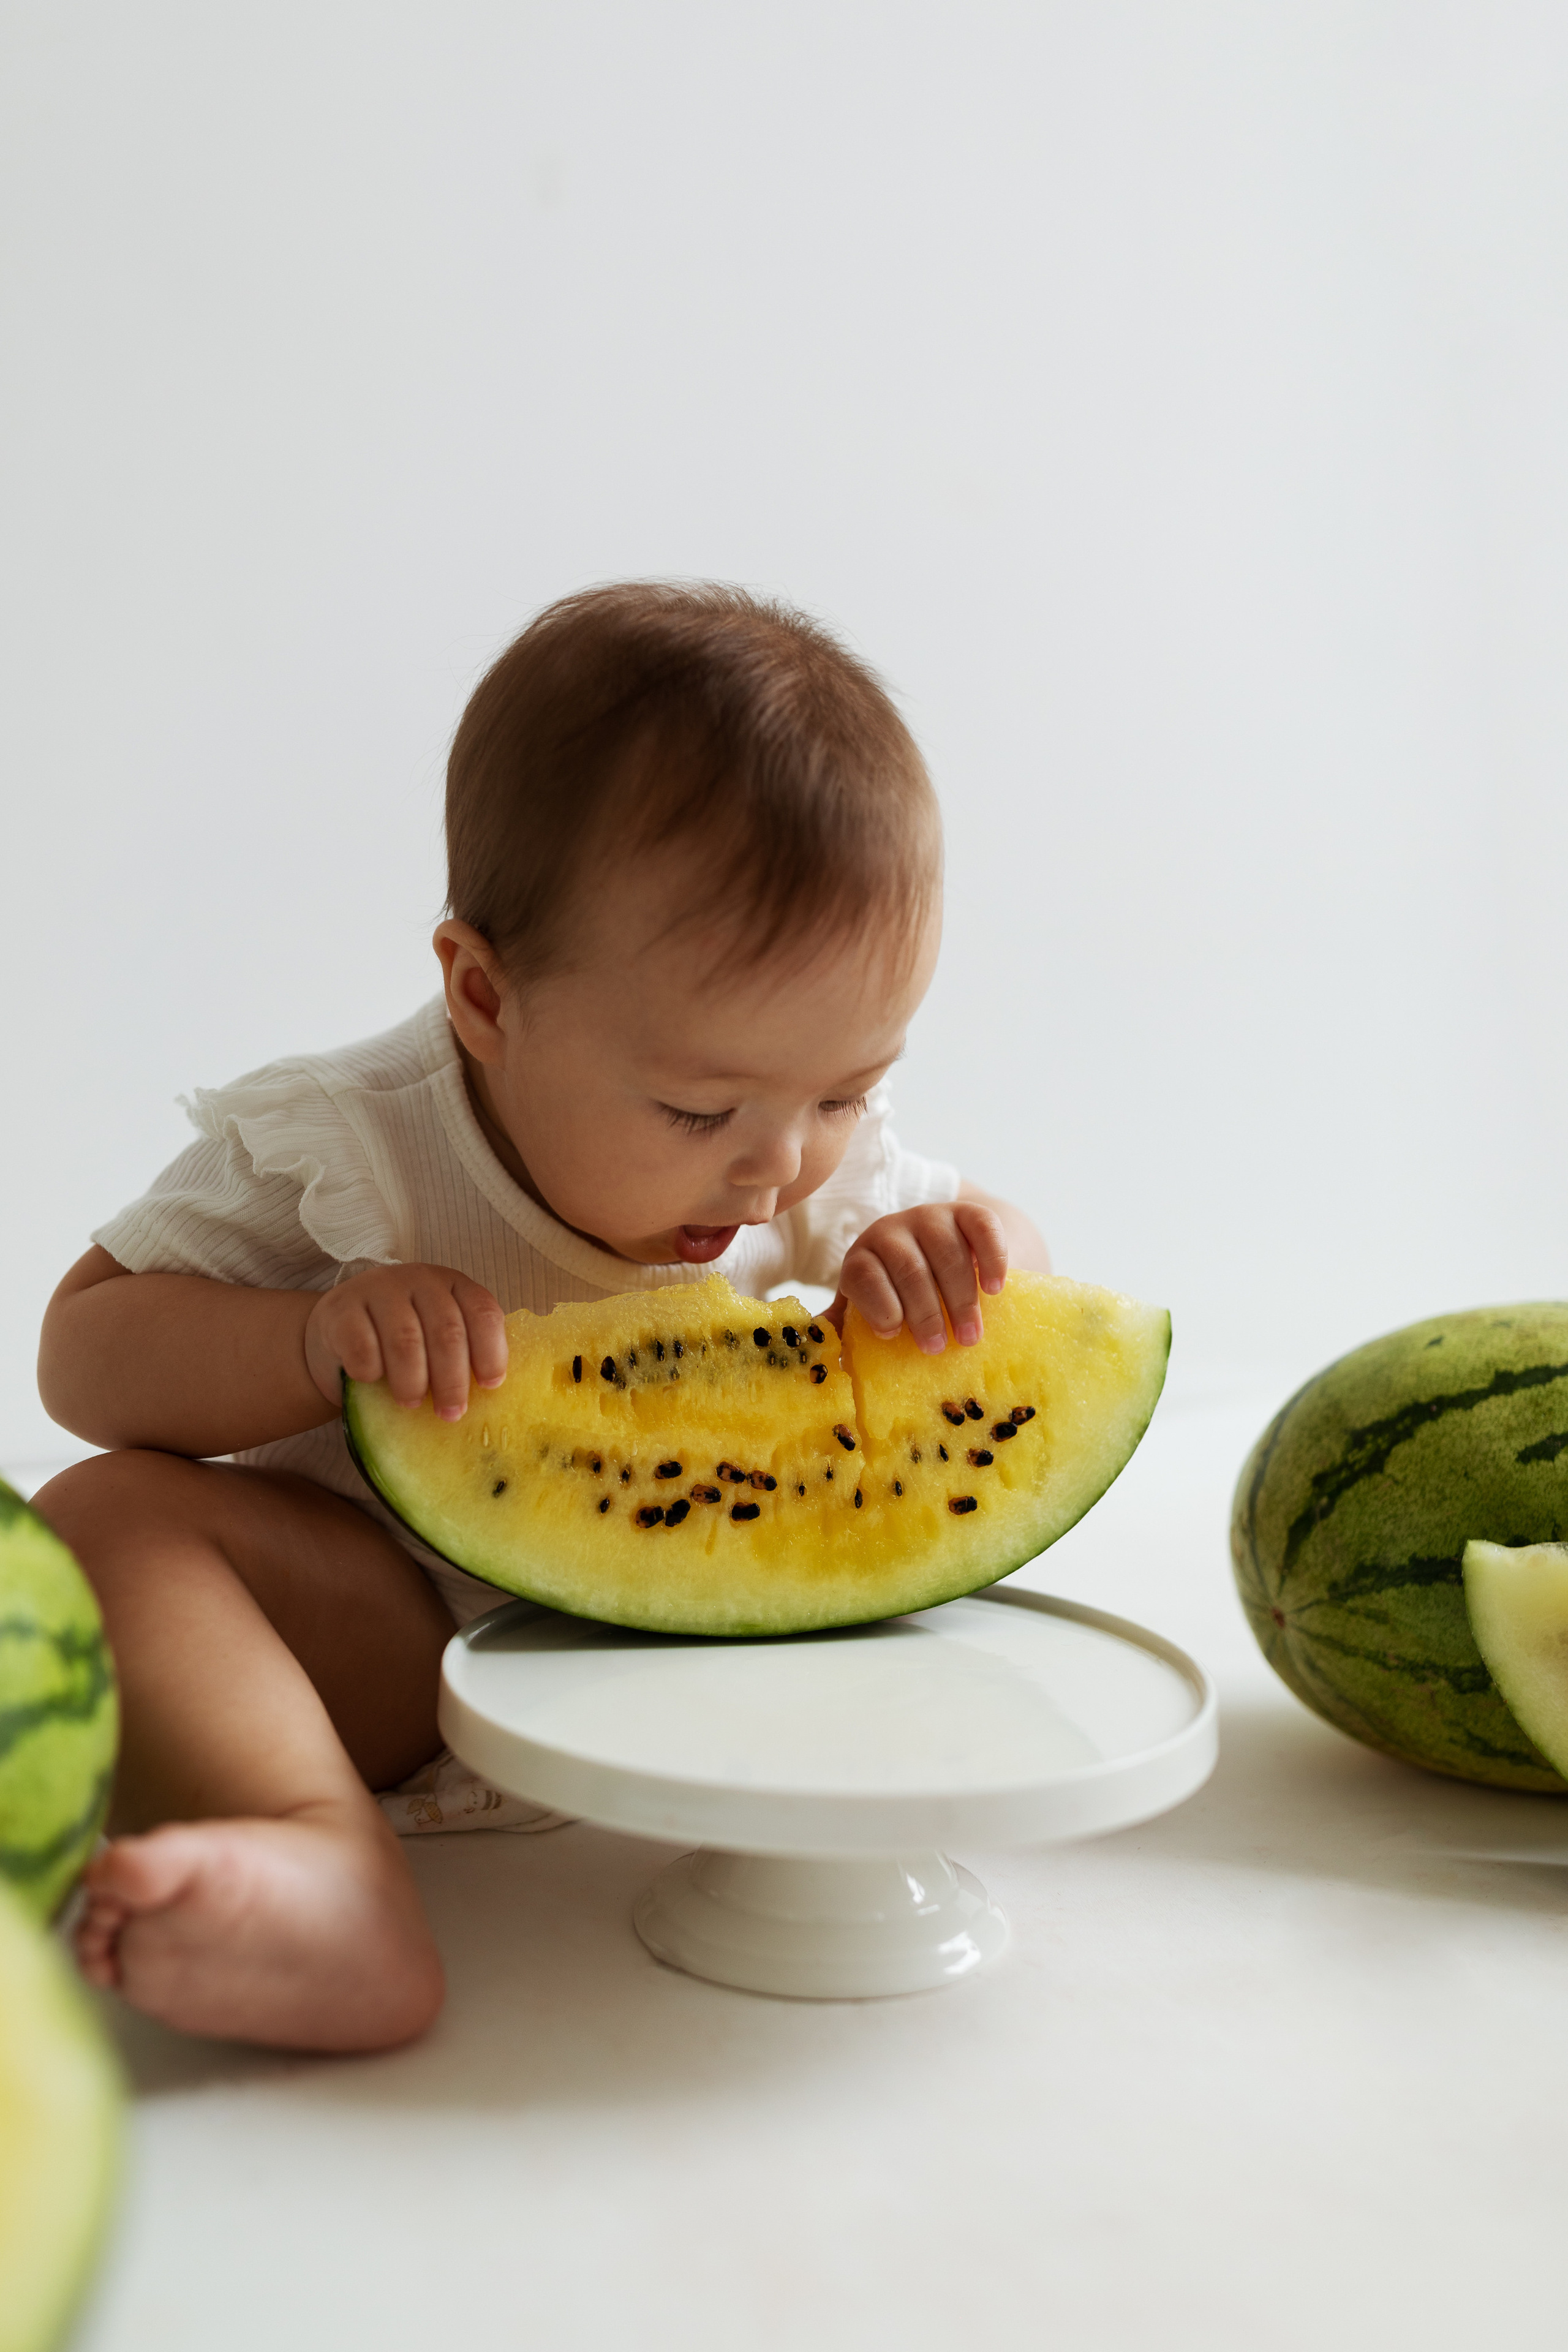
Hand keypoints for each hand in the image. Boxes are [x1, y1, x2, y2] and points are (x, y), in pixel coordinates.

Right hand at [304, 1263, 508, 1420]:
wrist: (336, 1331)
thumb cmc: (398, 1342)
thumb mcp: (435, 1339)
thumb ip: (462, 1355)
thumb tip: (489, 1400)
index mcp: (453, 1285)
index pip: (483, 1312)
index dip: (491, 1352)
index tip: (489, 1387)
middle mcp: (420, 1279)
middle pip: (447, 1331)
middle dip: (452, 1380)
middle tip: (450, 1413)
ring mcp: (379, 1289)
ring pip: (406, 1341)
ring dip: (413, 1381)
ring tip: (411, 1404)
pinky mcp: (341, 1308)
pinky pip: (362, 1346)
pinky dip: (370, 1371)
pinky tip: (371, 1380)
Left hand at [832, 1202, 1008, 1354]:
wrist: (943, 1251)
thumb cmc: (898, 1291)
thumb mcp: (868, 1306)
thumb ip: (844, 1325)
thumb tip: (818, 1352)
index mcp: (861, 1257)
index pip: (863, 1275)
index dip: (877, 1305)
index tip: (893, 1335)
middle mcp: (891, 1230)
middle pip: (908, 1269)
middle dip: (924, 1312)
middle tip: (938, 1348)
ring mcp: (930, 1217)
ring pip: (946, 1252)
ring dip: (960, 1298)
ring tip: (968, 1335)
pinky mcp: (967, 1211)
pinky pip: (982, 1227)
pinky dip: (991, 1257)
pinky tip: (995, 1288)